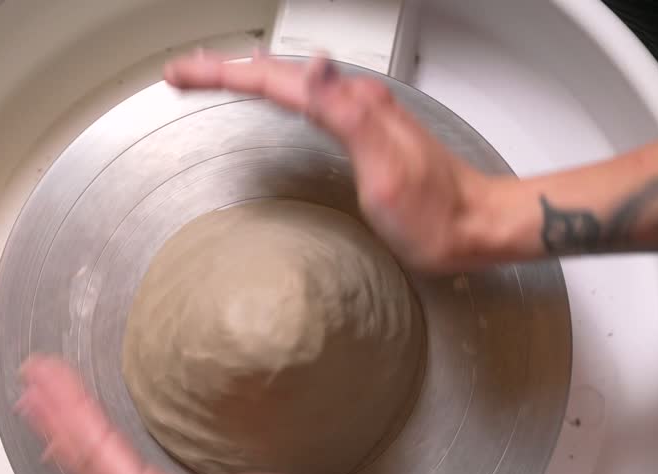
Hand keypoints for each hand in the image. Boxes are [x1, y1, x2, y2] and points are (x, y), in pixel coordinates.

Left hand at [17, 355, 334, 473]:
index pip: (96, 453)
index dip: (69, 411)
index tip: (45, 375)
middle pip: (86, 458)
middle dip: (58, 415)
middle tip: (33, 375)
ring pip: (95, 466)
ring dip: (68, 431)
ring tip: (43, 404)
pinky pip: (115, 473)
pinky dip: (93, 450)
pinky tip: (93, 445)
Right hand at [164, 51, 533, 270]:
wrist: (476, 225)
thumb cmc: (434, 212)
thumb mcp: (385, 167)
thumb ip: (347, 113)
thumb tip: (314, 65)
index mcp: (352, 104)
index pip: (272, 78)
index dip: (221, 74)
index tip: (181, 74)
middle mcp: (357, 100)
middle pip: (277, 73)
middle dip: (225, 68)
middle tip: (183, 72)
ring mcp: (362, 113)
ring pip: (292, 83)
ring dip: (249, 76)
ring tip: (215, 74)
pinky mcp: (367, 130)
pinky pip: (310, 100)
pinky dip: (279, 93)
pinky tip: (280, 97)